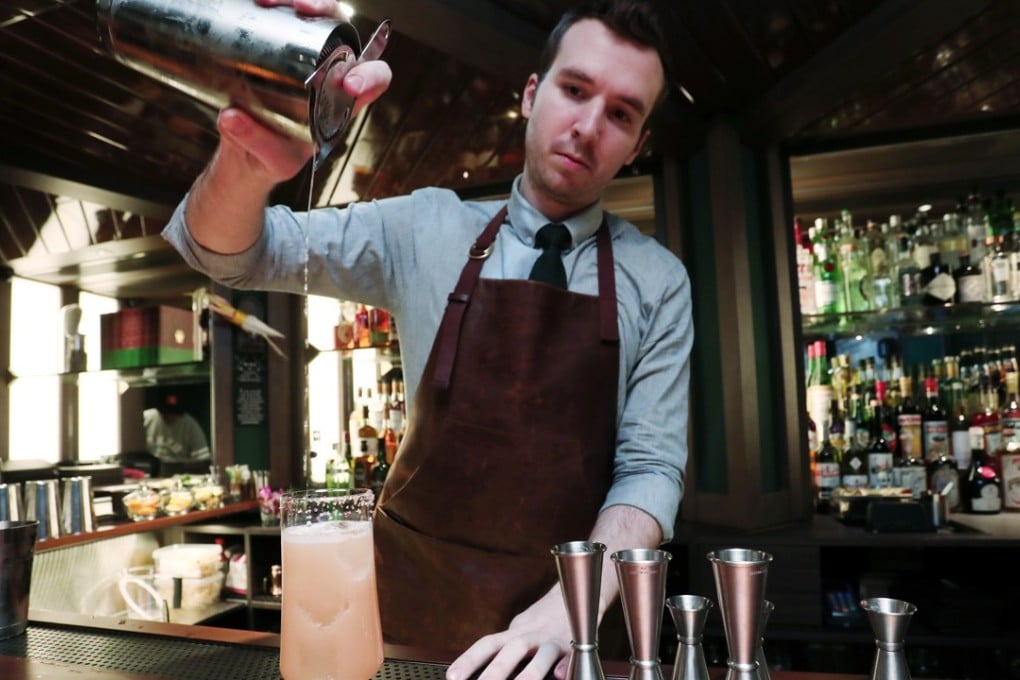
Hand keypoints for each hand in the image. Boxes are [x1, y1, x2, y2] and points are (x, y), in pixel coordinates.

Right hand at [214, 0, 391, 183]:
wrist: (243, 152)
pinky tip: (256, 2)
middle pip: (340, 31)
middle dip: (326, 11)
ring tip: (269, 1)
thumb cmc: (273, 157)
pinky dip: (271, 4)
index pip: (374, 79)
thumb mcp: (274, 162)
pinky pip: (279, 16)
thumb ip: (258, 142)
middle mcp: (327, 70)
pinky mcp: (274, 45)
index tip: (350, 85)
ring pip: (310, 16)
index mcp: (342, 101)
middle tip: (304, 10)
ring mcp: (300, 54)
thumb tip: (232, 117)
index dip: (370, 75)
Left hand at [446, 589, 571, 679]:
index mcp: (514, 633)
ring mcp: (552, 641)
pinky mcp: (574, 646)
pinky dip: (567, 667)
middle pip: (510, 651)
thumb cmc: (542, 622)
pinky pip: (573, 656)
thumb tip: (478, 668)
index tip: (452, 676)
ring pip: (541, 656)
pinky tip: (561, 675)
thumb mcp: (519, 631)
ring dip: (529, 675)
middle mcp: (531, 635)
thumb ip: (504, 650)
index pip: (487, 644)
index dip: (469, 660)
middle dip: (495, 673)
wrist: (576, 596)